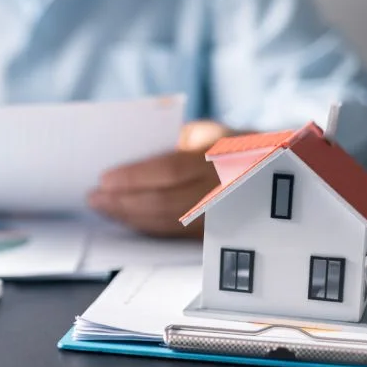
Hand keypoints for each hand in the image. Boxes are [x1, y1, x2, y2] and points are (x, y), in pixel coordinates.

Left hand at [88, 121, 231, 237]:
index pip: (170, 170)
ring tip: (104, 209)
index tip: (104, 179)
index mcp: (222, 155)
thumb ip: (172, 143)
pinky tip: (128, 219)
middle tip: (95, 199)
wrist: (271, 172)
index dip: (134, 178)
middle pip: (165, 202)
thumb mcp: (206, 133)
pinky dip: (147, 227)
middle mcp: (224, 188)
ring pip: (169, 222)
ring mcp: (223, 215)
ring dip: (131, 218)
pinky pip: (176, 233)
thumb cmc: (229, 146)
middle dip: (124, 203)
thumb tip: (128, 158)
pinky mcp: (217, 233)